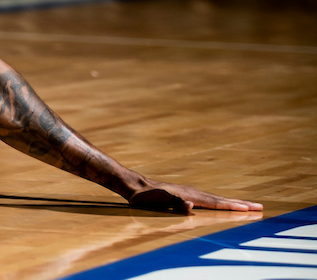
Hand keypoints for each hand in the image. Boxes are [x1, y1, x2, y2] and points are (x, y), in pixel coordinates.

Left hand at [128, 180, 262, 213]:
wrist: (135, 186)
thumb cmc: (145, 198)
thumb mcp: (157, 202)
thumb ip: (174, 203)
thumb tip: (191, 206)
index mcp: (189, 196)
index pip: (215, 203)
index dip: (231, 207)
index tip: (249, 209)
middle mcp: (192, 193)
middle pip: (220, 199)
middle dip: (240, 203)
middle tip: (260, 206)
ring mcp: (189, 192)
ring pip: (215, 198)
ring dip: (232, 202)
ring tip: (247, 205)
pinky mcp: (185, 194)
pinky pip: (208, 199)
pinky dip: (220, 201)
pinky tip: (222, 203)